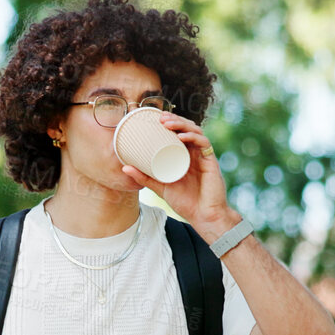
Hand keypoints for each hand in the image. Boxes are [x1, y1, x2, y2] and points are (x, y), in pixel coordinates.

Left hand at [119, 113, 236, 234]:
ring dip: (182, 124)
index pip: (180, 132)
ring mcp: (203, 156)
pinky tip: (182, 137)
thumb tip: (124, 167)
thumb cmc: (185, 202)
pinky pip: (204, 143)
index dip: (170, 122)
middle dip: (175, 119)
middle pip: (187, 128)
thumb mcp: (160, 187)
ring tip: (167, 124)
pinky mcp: (211, 162)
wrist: (203, 216)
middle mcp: (195, 153)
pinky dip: (193, 137)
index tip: (155, 118)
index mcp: (185, 155)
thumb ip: (144, 177)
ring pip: (196, 131)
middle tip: (160, 117)